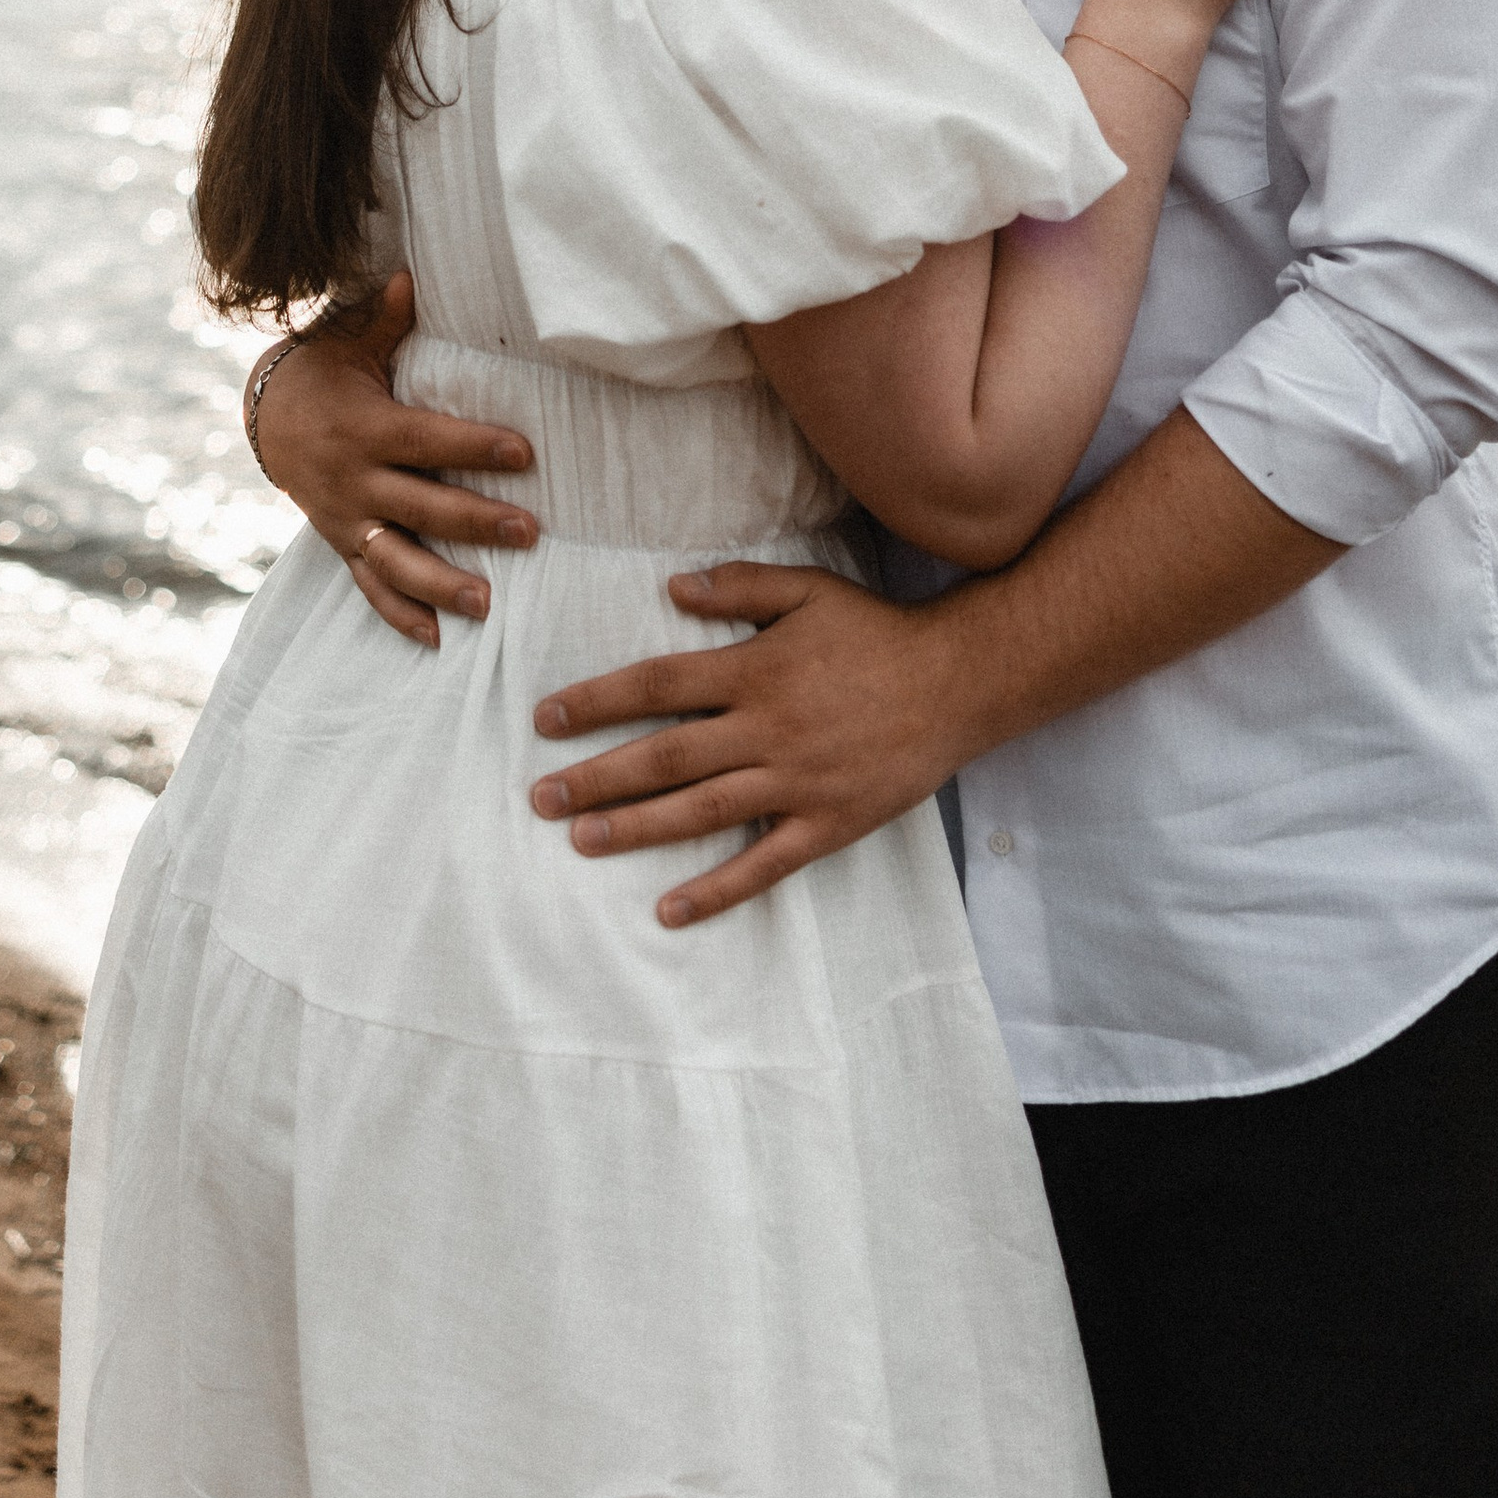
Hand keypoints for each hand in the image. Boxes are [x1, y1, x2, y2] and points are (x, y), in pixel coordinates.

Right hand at [247, 271, 537, 648]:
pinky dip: (398, 614)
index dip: (474, 445)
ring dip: (441, 584)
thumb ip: (383, 317)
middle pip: (421, 506)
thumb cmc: (324, 368)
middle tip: (530, 533)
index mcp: (363, 426)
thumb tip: (410, 278)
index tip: (525, 452)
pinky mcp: (341, 542)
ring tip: (488, 605)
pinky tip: (436, 639)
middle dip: (476, 521)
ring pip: (396, 559)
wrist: (267, 416)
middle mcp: (354, 480)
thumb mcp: (348, 338)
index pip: (426, 440)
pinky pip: (368, 584)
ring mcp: (345, 518)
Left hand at [528, 563, 970, 925]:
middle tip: (539, 798)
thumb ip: (740, 587)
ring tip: (580, 840)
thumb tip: (673, 588)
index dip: (598, 702)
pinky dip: (715, 890)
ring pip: (701, 811)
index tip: (547, 720)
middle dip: (596, 777)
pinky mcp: (826, 824)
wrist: (958, 682)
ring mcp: (796, 781)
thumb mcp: (808, 590)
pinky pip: (762, 865)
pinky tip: (669, 909)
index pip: (658, 686)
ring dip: (635, 829)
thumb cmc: (877, 632)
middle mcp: (767, 729)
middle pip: (665, 757)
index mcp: (756, 670)